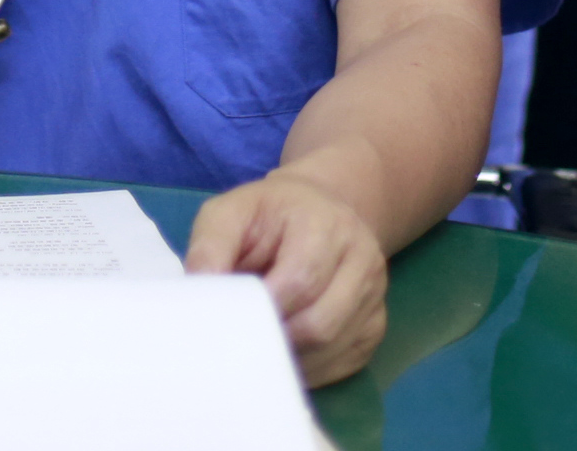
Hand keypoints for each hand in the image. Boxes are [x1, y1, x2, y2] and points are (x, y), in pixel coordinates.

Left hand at [188, 170, 388, 387]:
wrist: (316, 210)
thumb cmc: (266, 217)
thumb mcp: (230, 214)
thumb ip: (209, 248)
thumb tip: (200, 293)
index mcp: (325, 222)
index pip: (300, 280)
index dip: (263, 308)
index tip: (234, 315)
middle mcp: (362, 256)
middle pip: (321, 322)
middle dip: (276, 336)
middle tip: (244, 335)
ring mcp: (375, 293)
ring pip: (333, 346)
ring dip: (292, 355)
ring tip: (262, 341)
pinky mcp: (376, 324)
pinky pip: (345, 362)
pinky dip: (311, 367)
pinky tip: (288, 349)